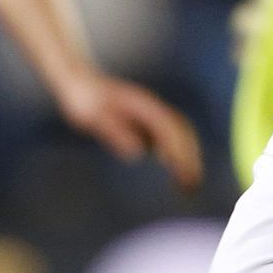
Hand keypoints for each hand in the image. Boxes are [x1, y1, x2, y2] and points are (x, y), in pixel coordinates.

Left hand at [56, 69, 203, 193]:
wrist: (80, 84)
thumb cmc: (86, 101)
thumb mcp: (95, 117)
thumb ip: (116, 132)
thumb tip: (137, 153)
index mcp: (147, 108)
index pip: (172, 132)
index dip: (181, 153)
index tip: (185, 175)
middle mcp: (155, 110)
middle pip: (182, 133)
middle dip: (191, 159)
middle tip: (192, 188)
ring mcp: (152, 115)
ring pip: (179, 135)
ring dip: (187, 156)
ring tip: (188, 184)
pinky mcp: (145, 121)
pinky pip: (167, 137)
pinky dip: (175, 153)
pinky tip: (170, 167)